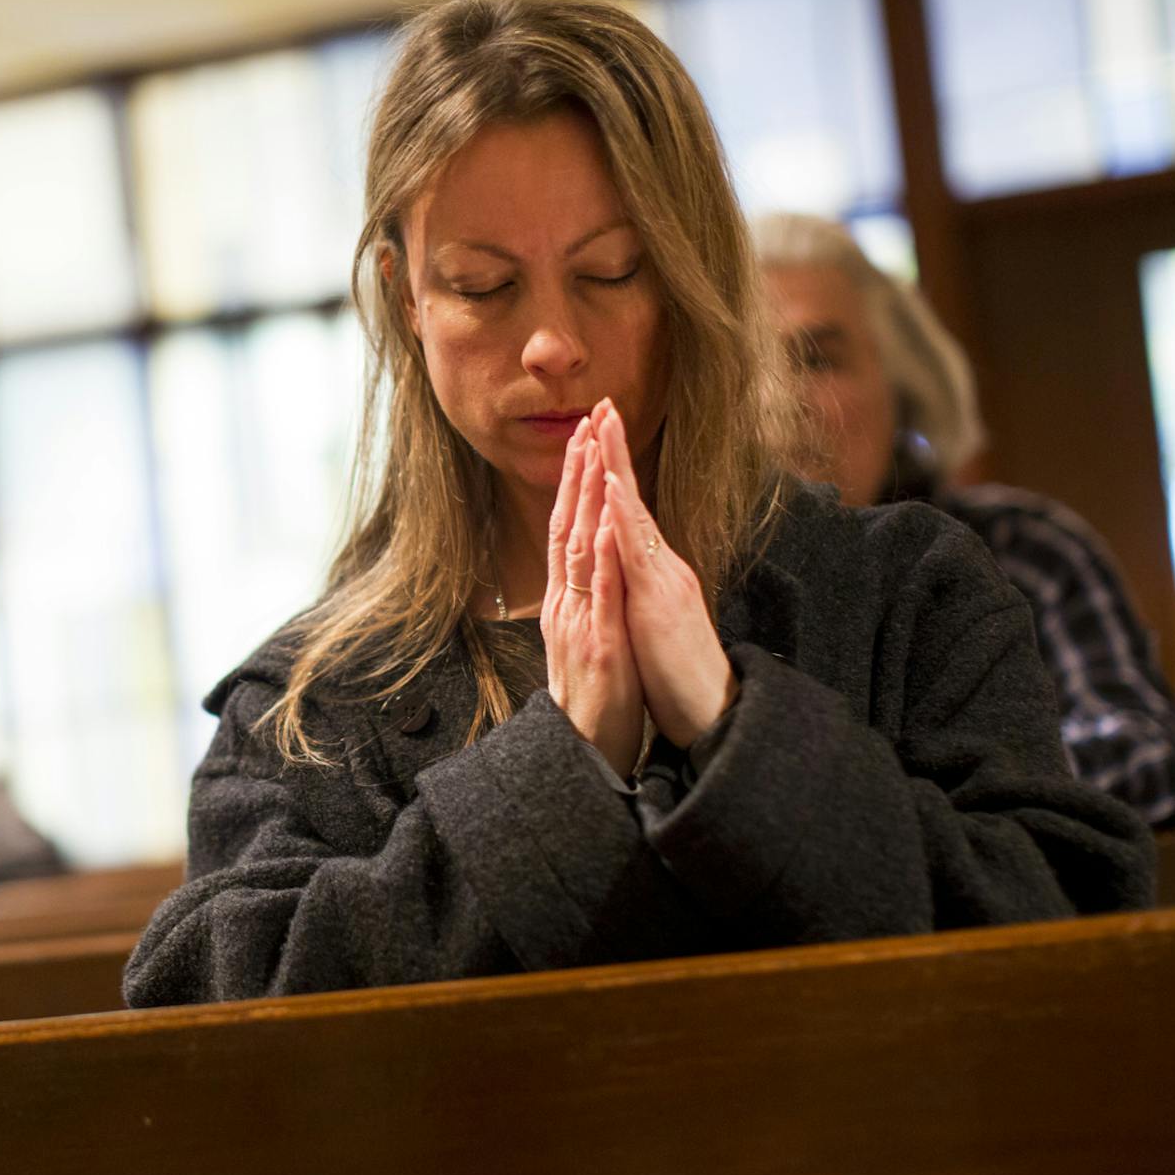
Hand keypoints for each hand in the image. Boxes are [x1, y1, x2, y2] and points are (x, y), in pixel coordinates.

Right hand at [543, 413, 646, 776]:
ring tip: (594, 453)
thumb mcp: (586, 640)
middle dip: (578, 473)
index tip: (585, 438)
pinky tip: (608, 523)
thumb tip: (588, 568)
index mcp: (566, 602)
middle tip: (587, 422)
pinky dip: (603, 556)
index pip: (566, 530)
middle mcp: (566, 605)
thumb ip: (585, 601)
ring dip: (587, 499)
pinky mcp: (600, 646)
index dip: (574, 483)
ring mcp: (580, 623)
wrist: (588, 752)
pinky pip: (601, 594)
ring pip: (579, 551)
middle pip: (567, 527)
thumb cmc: (596, 700)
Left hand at [591, 399, 737, 746]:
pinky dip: (624, 520)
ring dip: (618, 470)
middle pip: (633, 500)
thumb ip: (640, 589)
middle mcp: (661, 567)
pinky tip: (611, 492)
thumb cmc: (678, 674)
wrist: (710, 713)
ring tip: (603, 427)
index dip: (612, 472)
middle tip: (602, 403)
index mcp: (653, 572)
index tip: (597, 430)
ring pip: (635, 516)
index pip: (627, 512)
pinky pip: (638, 555)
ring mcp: (663, 581)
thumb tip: (627, 566)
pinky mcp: (662, 603)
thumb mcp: (650, 622)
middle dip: (615, 451)